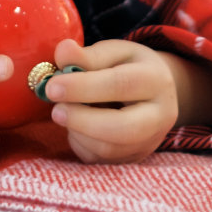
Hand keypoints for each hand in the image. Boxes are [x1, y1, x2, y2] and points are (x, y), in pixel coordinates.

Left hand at [44, 38, 178, 164]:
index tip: (52, 87)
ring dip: (78, 133)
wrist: (155, 94)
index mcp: (156, 80)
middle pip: (122, 128)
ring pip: (109, 149)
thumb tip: (63, 51)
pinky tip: (77, 126)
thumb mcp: (114, 53)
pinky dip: (80, 143)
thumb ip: (87, 55)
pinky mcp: (133, 159)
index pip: (120, 85)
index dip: (83, 87)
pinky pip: (99, 160)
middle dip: (82, 120)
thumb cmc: (129, 67)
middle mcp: (160, 115)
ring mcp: (149, 142)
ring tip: (64, 113)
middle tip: (55, 110)